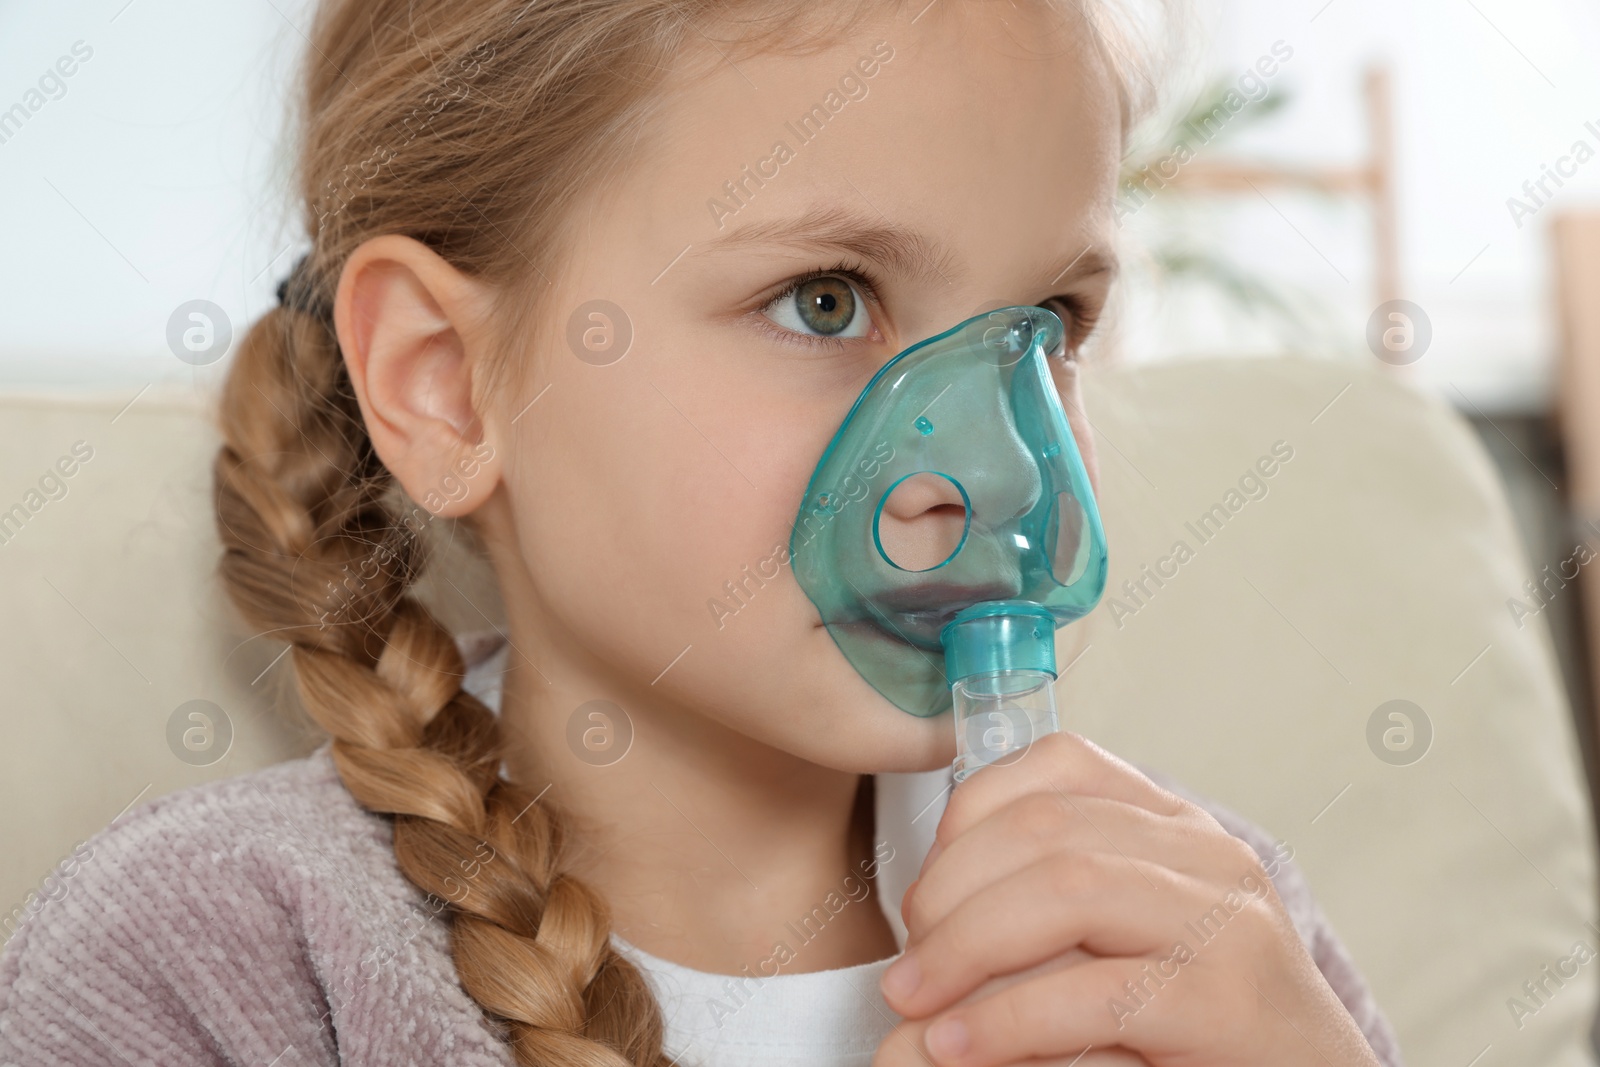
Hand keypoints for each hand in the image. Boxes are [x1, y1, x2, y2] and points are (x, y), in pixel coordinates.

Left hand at [871, 731, 1381, 1066]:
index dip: (966, 820)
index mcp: (1177, 826)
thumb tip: (918, 926)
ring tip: (916, 1002)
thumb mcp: (1119, 944)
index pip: (1055, 767)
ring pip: (1065, 889)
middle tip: (909, 966)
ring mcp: (1225, 924)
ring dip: (965, 946)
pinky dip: (1005, 1020)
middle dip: (948, 891)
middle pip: (1043, 828)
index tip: (926, 894)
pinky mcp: (1224, 1005)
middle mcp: (1208, 856)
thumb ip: (1043, 910)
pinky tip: (958, 1047)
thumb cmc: (1199, 1031)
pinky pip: (1092, 994)